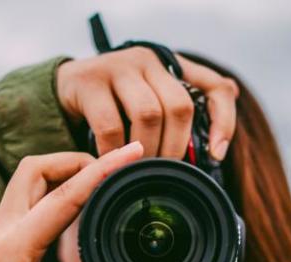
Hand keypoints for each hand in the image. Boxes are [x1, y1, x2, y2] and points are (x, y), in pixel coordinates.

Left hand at [0, 141, 169, 261]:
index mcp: (12, 250)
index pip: (65, 195)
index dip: (104, 169)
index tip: (133, 151)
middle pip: (35, 170)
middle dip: (75, 159)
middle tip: (115, 165)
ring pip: (25, 184)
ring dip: (61, 174)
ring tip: (101, 180)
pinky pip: (24, 205)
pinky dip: (52, 194)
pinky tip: (77, 208)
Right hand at [56, 48, 238, 160]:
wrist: (66, 88)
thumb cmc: (116, 103)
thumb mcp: (150, 104)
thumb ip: (180, 119)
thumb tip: (216, 147)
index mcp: (171, 67)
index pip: (215, 87)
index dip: (223, 121)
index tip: (216, 154)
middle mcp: (148, 61)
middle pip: (179, 106)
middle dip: (175, 147)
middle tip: (165, 172)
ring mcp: (119, 67)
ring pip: (148, 113)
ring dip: (147, 150)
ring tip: (139, 170)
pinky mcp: (90, 82)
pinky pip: (110, 125)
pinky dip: (115, 152)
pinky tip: (113, 164)